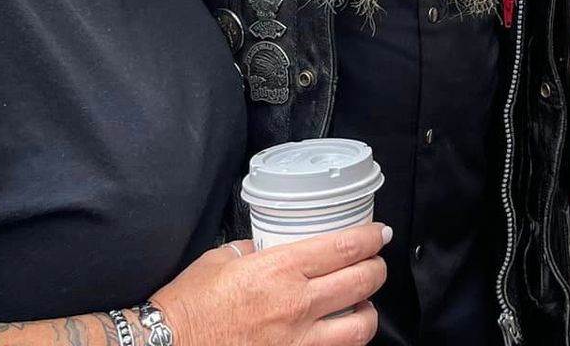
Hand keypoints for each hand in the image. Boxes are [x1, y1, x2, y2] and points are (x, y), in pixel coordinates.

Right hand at [155, 223, 388, 345]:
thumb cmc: (189, 305)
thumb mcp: (220, 260)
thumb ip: (252, 251)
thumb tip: (264, 248)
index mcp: (280, 269)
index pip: (343, 247)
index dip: (371, 238)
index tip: (379, 234)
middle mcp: (296, 305)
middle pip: (362, 282)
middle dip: (377, 269)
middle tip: (376, 264)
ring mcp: (298, 342)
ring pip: (361, 328)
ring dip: (368, 313)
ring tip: (362, 306)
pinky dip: (342, 345)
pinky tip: (337, 337)